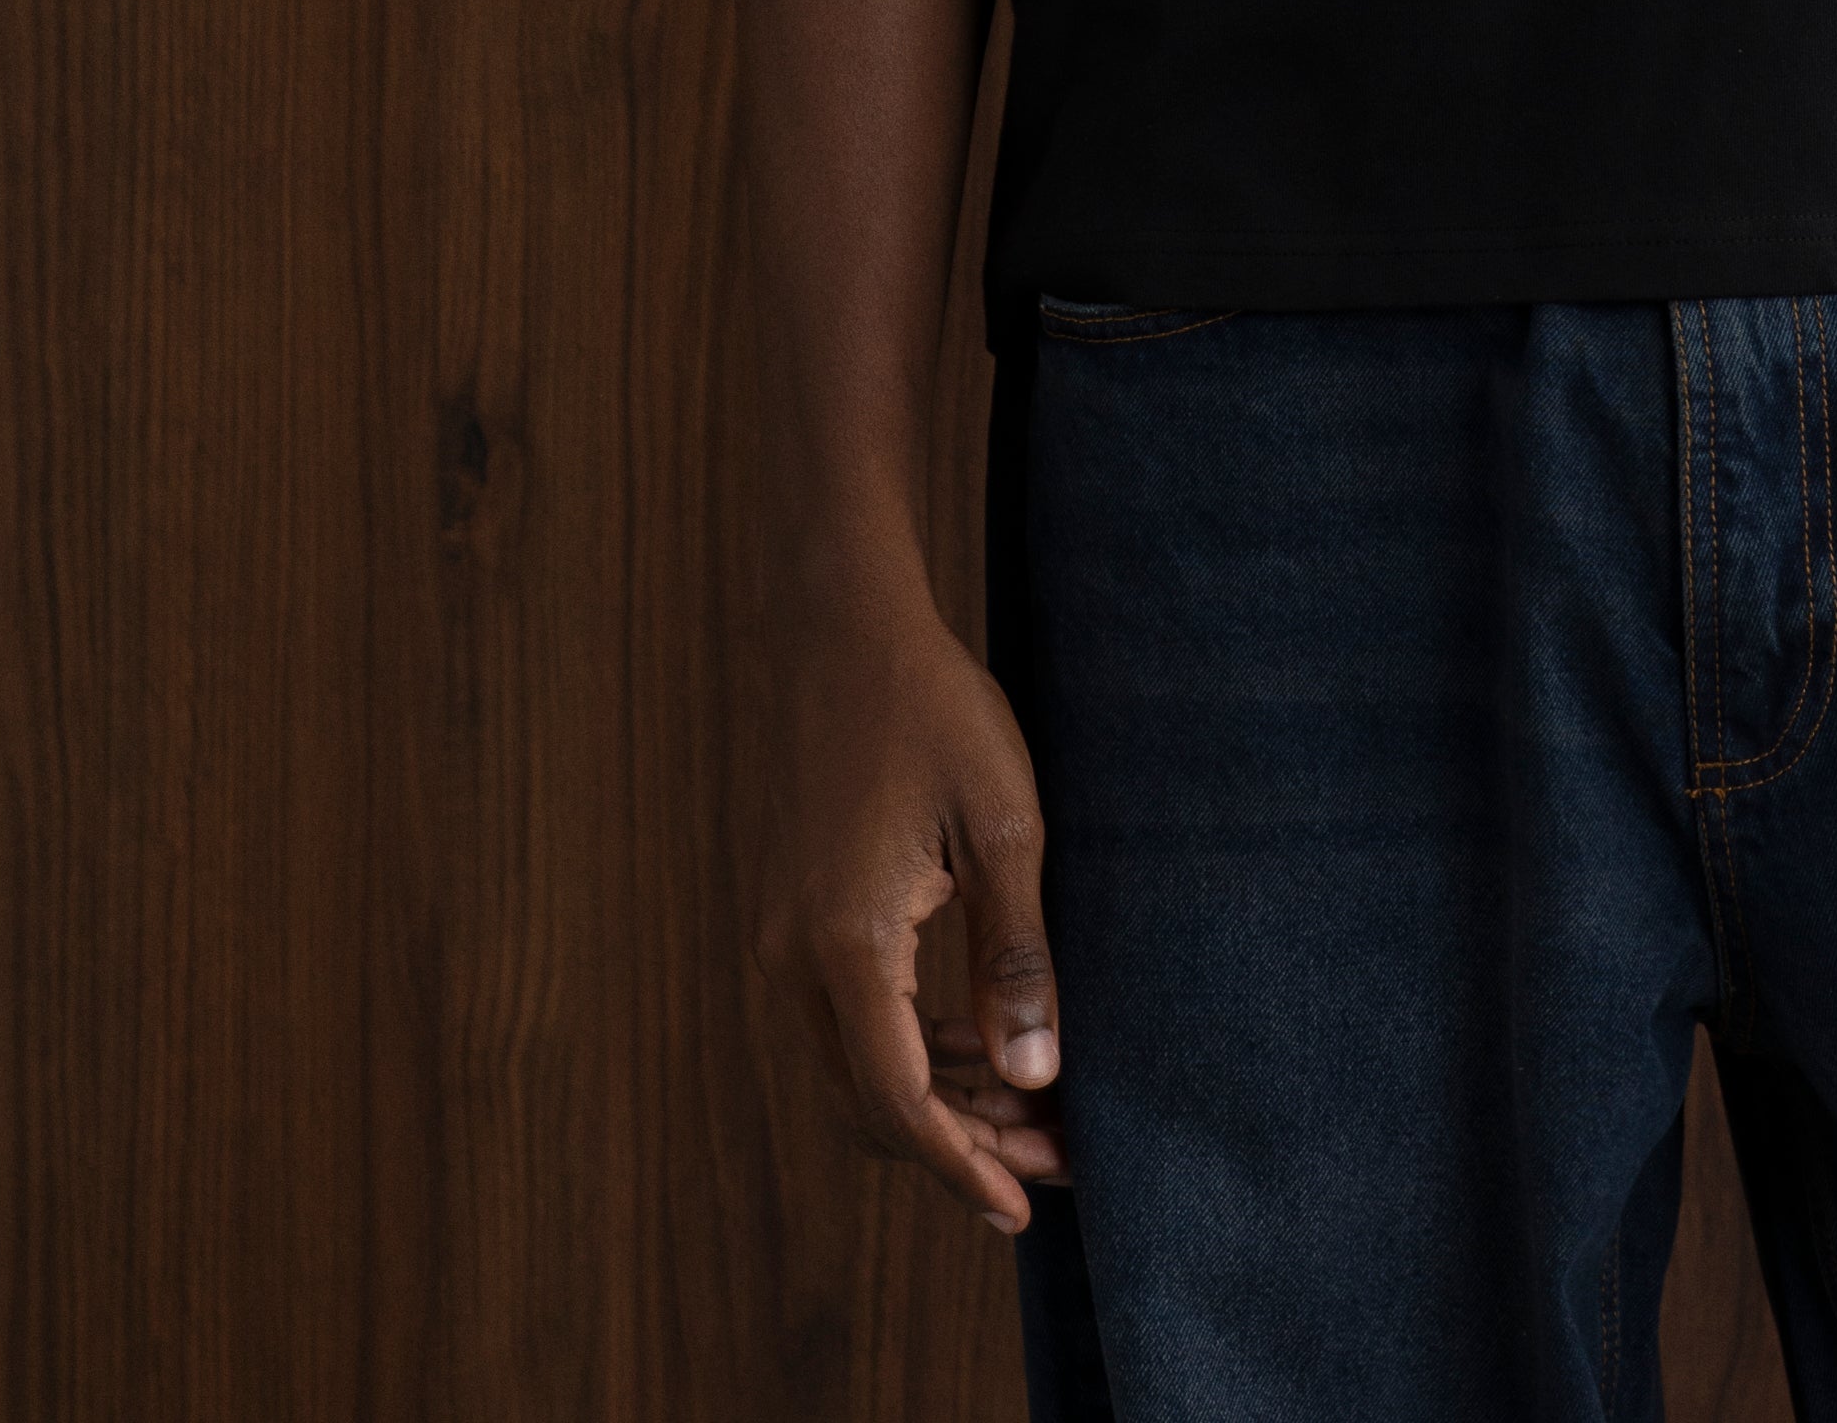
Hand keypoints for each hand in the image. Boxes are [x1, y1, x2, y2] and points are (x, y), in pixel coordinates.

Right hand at [756, 525, 1067, 1230]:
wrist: (843, 624)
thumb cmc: (934, 709)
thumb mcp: (1004, 824)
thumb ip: (1018, 957)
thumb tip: (1037, 1077)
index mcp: (846, 944)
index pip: (899, 1103)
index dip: (961, 1167)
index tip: (1021, 1211)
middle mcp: (795, 956)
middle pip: (871, 1103)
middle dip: (960, 1146)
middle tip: (1052, 1161)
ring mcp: (784, 935)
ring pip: (856, 1064)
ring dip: (938, 1099)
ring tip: (1033, 1109)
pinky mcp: (794, 913)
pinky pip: (847, 1016)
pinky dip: (910, 1046)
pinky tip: (979, 1042)